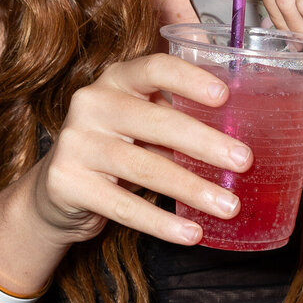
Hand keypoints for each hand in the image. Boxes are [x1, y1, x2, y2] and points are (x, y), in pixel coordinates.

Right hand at [29, 51, 253, 246]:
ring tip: (228, 206)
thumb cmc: (116, 146)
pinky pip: (124, 206)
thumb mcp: (142, 118)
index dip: (189, 79)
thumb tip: (245, 110)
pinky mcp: (67, 182)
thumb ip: (178, 105)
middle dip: (206, 143)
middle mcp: (91, 104)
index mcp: (116, 79)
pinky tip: (191, 233)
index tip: (225, 96)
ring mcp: (75, 143)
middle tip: (244, 162)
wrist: (57, 189)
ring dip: (192, 189)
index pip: (154, 68)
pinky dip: (161, 223)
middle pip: (157, 121)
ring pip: (145, 167)